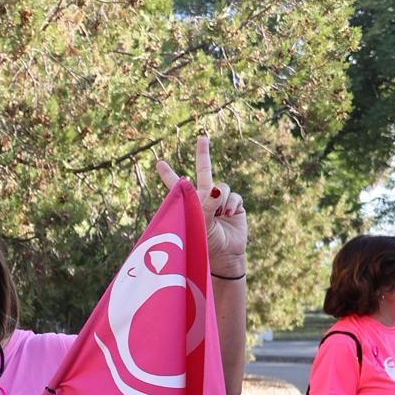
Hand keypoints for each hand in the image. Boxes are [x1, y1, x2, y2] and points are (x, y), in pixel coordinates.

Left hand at [157, 135, 246, 274]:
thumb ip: (206, 204)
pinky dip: (232, 205)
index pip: (176, 186)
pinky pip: (234, 197)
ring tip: (220, 215)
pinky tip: (229, 216)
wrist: (225, 256)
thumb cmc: (205, 243)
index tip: (159, 163)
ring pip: (222, 187)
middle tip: (202, 138)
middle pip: (204, 171)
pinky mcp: (235, 205)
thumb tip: (216, 188)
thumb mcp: (200, 223)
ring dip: (222, 199)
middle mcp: (205, 198)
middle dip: (203, 154)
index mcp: (190, 203)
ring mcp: (220, 201)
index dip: (168, 175)